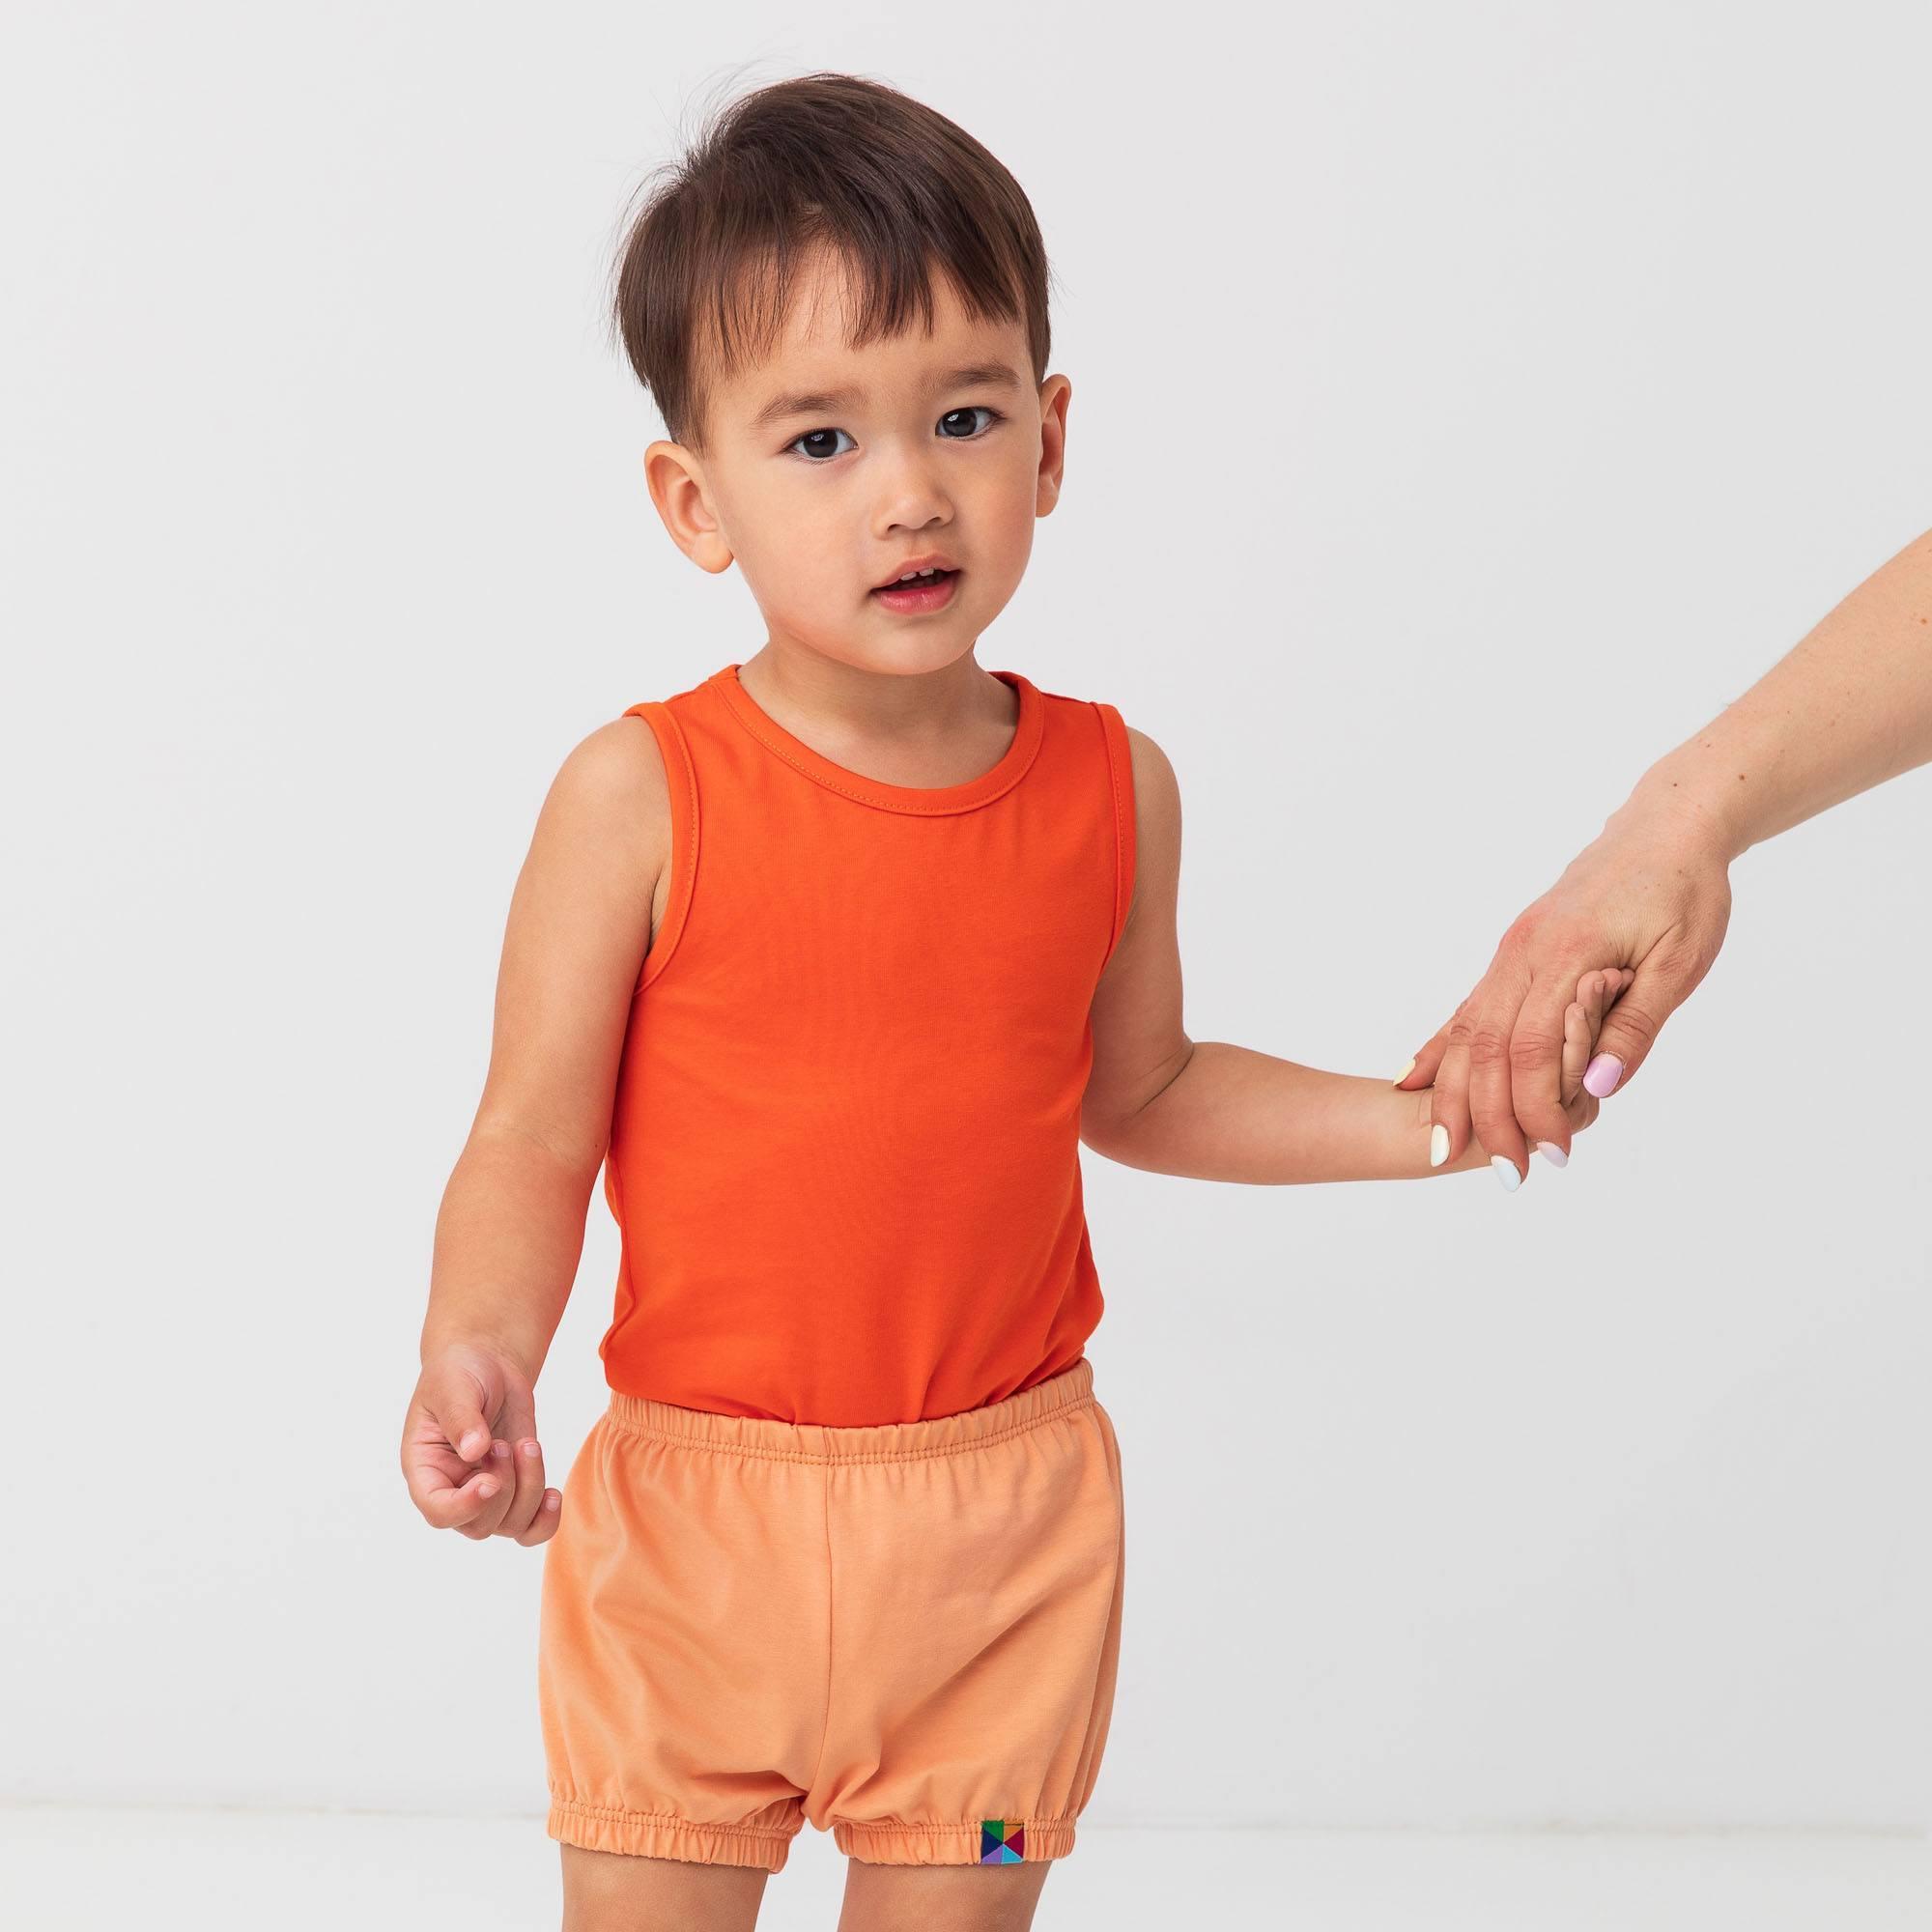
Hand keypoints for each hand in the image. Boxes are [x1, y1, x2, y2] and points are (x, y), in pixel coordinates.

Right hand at [401, 1340, 561, 1544]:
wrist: (488, 1364)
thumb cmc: (460, 1373)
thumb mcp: (453, 1387)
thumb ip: (461, 1418)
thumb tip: (474, 1452)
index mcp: (426, 1468)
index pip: (438, 1511)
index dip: (465, 1507)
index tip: (490, 1480)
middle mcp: (453, 1489)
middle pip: (479, 1525)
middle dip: (504, 1487)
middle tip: (506, 1444)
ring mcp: (485, 1493)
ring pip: (511, 1526)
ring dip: (530, 1489)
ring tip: (528, 1445)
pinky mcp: (515, 1488)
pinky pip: (531, 1528)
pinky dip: (546, 1519)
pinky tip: (553, 1493)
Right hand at [1397, 791, 1733, 1173]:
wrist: (1666, 825)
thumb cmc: (1685, 889)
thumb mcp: (1682, 960)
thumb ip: (1635, 1024)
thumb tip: (1597, 1088)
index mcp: (1565, 954)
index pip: (1532, 1048)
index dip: (1536, 1108)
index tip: (1554, 1155)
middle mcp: (1523, 953)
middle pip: (1485, 1047)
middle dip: (1485, 1116)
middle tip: (1503, 1174)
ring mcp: (1510, 951)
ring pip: (1466, 1030)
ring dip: (1454, 1093)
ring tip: (1444, 1146)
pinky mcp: (1512, 952)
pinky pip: (1466, 1007)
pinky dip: (1440, 1049)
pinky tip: (1416, 1081)